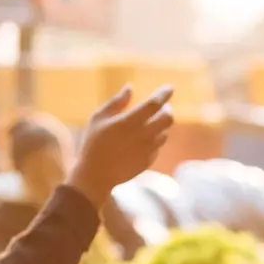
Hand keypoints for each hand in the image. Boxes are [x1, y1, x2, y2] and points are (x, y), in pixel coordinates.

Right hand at [69, 85, 176, 205]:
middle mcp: (143, 135)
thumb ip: (116, 102)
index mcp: (130, 122)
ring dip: (161, 125)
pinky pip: (158, 147)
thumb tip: (130, 87)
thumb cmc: (93, 143)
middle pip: (167, 119)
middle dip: (167, 109)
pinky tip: (144, 139)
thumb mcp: (99, 118)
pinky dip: (155, 139)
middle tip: (162, 107)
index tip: (170, 87)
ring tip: (150, 123)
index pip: (154, 104)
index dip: (164, 94)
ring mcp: (148, 150)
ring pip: (165, 133)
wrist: (96, 175)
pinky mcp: (148, 161)